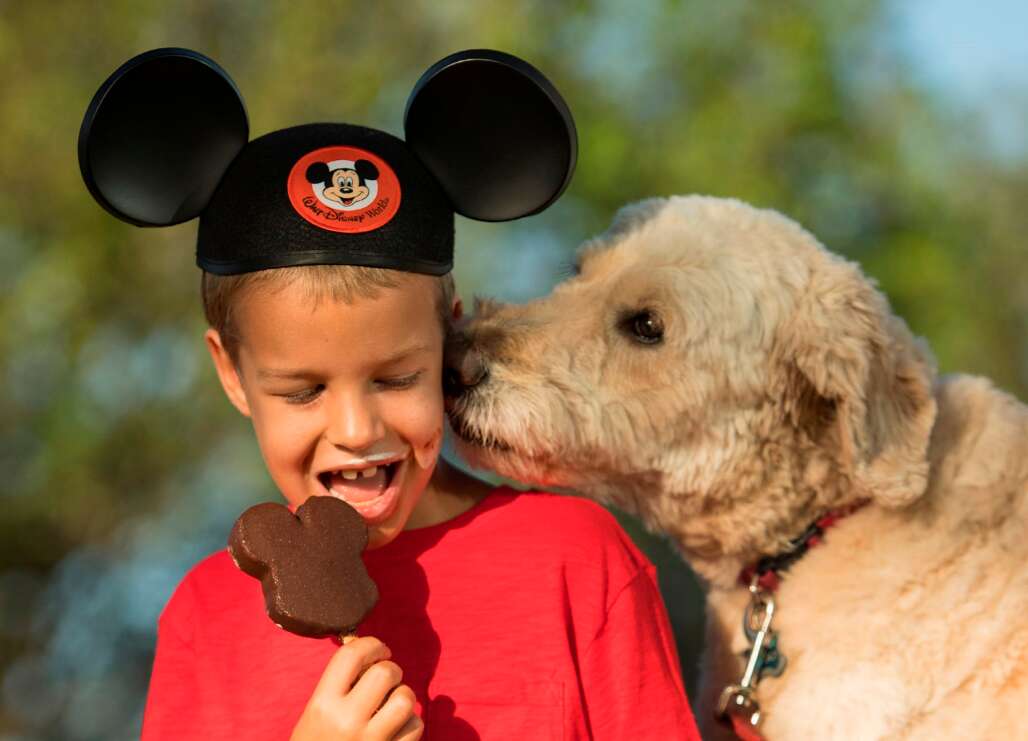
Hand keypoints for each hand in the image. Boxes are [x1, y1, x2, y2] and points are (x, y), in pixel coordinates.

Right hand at [290, 636, 422, 740]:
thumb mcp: (315, 715)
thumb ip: (338, 687)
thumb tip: (371, 652)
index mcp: (322, 705)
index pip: (351, 655)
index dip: (371, 645)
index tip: (378, 650)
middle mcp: (346, 721)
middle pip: (385, 672)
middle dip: (391, 670)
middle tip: (386, 679)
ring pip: (405, 698)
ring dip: (404, 696)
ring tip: (393, 704)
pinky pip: (415, 726)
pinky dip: (410, 724)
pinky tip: (397, 729)